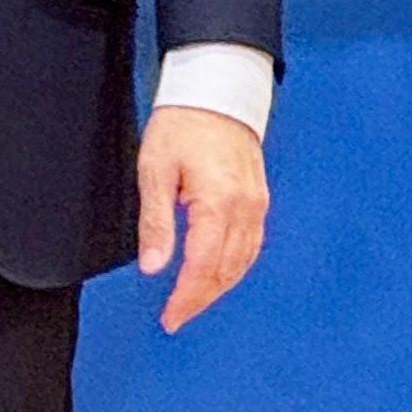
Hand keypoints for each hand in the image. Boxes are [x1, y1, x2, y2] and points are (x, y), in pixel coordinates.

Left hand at [138, 105, 269, 333]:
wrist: (216, 92)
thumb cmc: (182, 125)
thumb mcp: (154, 171)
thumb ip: (156, 223)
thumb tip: (152, 266)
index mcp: (217, 203)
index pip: (202, 266)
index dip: (186, 297)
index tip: (169, 318)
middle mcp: (245, 208)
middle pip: (226, 271)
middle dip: (201, 299)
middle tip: (176, 319)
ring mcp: (257, 204)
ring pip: (243, 262)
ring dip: (219, 287)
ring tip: (193, 304)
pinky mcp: (259, 199)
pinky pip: (251, 245)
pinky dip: (234, 267)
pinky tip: (218, 275)